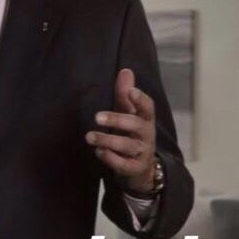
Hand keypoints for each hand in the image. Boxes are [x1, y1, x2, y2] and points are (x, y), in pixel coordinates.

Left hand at [85, 68, 157, 193]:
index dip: (140, 99)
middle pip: (136, 125)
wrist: (141, 168)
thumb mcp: (129, 114)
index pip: (148, 107)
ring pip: (127, 146)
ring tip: (89, 137)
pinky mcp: (134, 168)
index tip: (130, 91)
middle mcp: (147, 135)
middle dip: (117, 120)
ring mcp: (142, 152)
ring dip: (108, 140)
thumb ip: (125, 94)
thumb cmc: (132, 134)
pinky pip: (124, 164)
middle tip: (96, 117)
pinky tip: (98, 152)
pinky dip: (111, 158)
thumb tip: (125, 70)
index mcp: (146, 119)